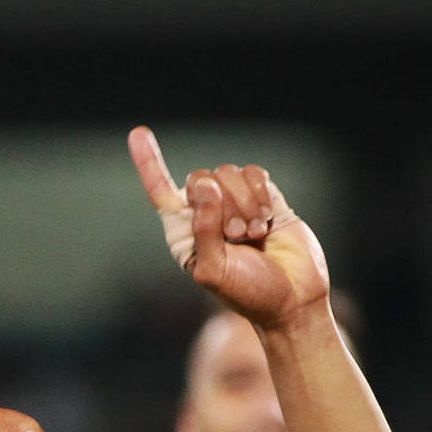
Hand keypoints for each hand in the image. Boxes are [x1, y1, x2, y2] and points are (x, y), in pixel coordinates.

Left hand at [128, 126, 329, 327]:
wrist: (293, 298)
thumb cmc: (250, 294)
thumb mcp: (215, 271)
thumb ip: (204, 230)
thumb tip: (204, 186)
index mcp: (187, 234)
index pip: (162, 193)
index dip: (150, 164)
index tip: (138, 134)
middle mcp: (208, 214)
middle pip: (200, 178)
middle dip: (221, 205)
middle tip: (237, 236)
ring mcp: (236, 203)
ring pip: (228, 173)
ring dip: (244, 205)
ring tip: (255, 234)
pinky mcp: (263, 196)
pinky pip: (254, 173)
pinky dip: (260, 194)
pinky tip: (267, 220)